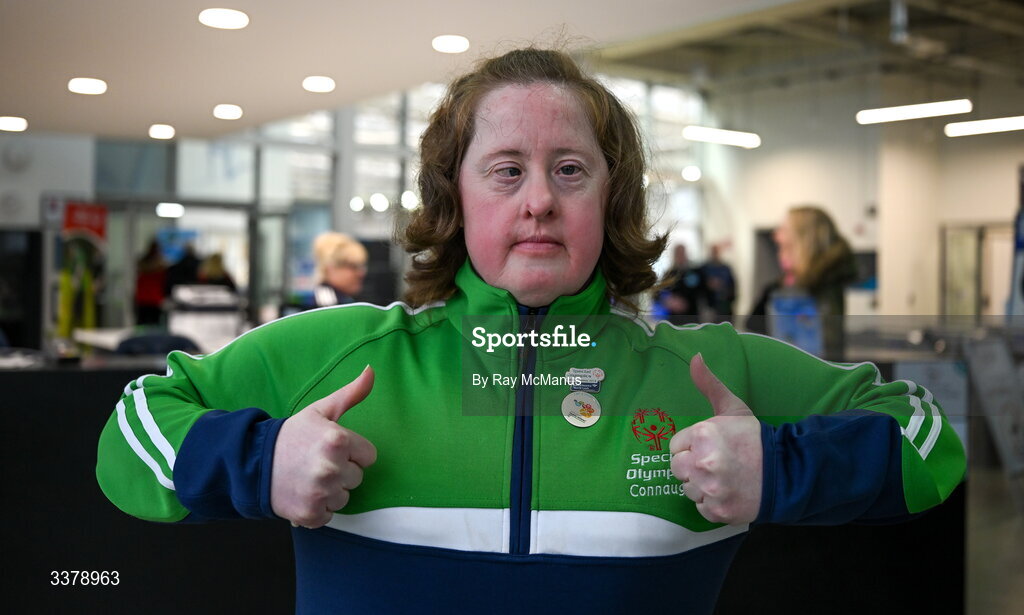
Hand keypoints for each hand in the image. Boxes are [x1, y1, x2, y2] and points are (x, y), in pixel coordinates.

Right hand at [271, 365, 377, 528]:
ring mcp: (320, 493)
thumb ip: (351, 394)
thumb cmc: (293, 436)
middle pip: (357, 477)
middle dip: (342, 471)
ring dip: (331, 490)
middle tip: (317, 462)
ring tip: (309, 477)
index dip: (352, 452)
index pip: (369, 456)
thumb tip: (371, 371)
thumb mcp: (321, 411)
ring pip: (345, 497)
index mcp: (337, 440)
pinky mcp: (310, 514)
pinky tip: (304, 493)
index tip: (332, 449)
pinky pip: (330, 514)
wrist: (253, 463)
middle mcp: (330, 467)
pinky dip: (319, 508)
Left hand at [670, 354, 761, 523]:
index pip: (675, 446)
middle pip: (677, 469)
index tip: (711, 447)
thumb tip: (694, 357)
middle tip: (717, 462)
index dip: (692, 446)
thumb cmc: (753, 439)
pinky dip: (712, 502)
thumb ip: (709, 384)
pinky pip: (700, 507)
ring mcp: (711, 489)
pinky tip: (728, 491)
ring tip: (725, 477)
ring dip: (702, 485)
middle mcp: (704, 462)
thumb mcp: (732, 408)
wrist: (786, 471)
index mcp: (703, 434)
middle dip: (693, 466)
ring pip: (688, 489)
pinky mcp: (718, 511)